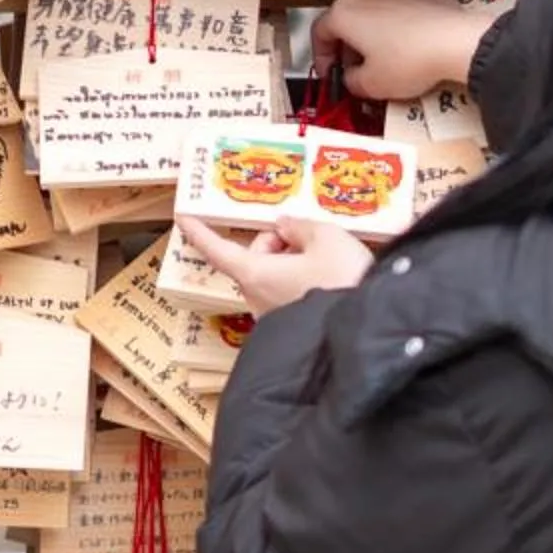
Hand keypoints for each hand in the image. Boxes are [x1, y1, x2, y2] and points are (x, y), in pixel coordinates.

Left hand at [178, 217, 374, 316]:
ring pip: (274, 277)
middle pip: (255, 259)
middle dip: (278, 244)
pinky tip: (333, 280)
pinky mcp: (293, 329)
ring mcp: (273, 317)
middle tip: (311, 239)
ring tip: (330, 262)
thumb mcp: (327, 238)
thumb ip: (301, 226)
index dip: (200, 232)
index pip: (218, 250)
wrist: (369, 335)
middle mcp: (256, 298)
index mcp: (255, 273)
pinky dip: (304, 282)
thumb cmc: (343, 283)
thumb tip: (286, 227)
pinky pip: (290, 295)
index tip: (183, 218)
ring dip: (294, 263)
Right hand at [315, 0, 501, 102]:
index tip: (331, 72)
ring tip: (384, 52)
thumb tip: (351, 79)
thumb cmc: (413, 59)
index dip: (322, 57)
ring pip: (370, 7)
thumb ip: (350, 82)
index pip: (319, 33)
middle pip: (344, 19)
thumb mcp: (371, 85)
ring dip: (371, 28)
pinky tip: (406, 33)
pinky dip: (396, 15)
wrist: (456, 42)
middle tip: (356, 68)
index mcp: (343, 14)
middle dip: (347, 45)